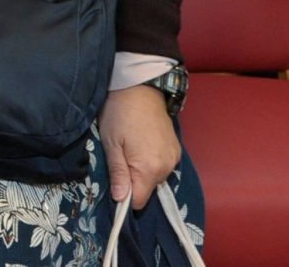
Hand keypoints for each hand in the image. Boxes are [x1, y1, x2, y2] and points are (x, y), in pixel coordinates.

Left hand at [99, 84, 180, 207]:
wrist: (141, 87)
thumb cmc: (120, 114)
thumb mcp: (112, 143)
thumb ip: (118, 173)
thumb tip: (120, 200)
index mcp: (150, 168)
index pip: (139, 201)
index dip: (125, 196)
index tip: (115, 182)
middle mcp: (167, 167)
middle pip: (148, 189)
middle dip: (133, 181)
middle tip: (120, 157)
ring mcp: (174, 158)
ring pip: (155, 178)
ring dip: (143, 171)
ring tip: (131, 148)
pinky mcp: (176, 149)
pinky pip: (163, 166)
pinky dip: (152, 162)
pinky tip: (142, 145)